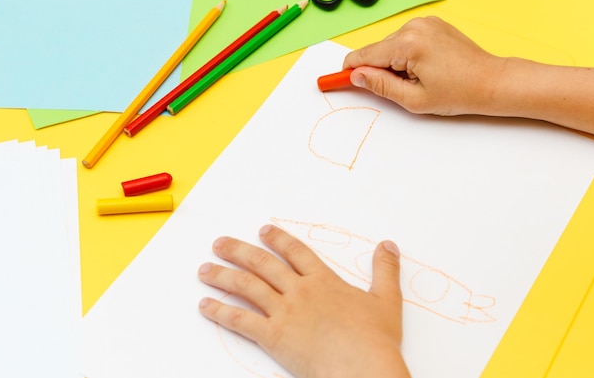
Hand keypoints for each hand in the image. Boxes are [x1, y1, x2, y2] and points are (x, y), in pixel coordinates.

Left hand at [198, 225, 410, 377]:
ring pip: (247, 287)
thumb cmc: (376, 339)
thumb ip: (385, 270)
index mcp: (324, 281)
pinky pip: (241, 321)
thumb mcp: (387, 301)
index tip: (262, 230)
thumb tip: (388, 245)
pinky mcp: (274, 337)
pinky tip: (206, 306)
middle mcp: (300, 291)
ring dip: (223, 276)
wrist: (362, 367)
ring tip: (205, 269)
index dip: (278, 239)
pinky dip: (221, 312)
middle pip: (262, 264)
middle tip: (219, 243)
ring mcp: (285, 313)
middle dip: (238, 251)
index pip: (295, 252)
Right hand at [342, 16, 504, 115]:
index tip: (334, 79)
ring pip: (389, 46)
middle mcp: (414, 27)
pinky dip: (405, 55)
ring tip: (417, 79)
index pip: (364, 56)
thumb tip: (356, 76)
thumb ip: (379, 85)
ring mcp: (424, 23)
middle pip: (376, 50)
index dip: (348, 70)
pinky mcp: (431, 24)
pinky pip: (404, 40)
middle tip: (397, 90)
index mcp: (408, 44)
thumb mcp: (413, 99)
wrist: (491, 81)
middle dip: (376, 70)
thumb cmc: (458, 93)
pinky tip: (422, 68)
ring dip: (393, 63)